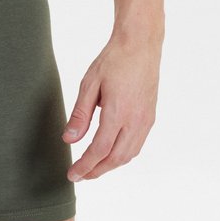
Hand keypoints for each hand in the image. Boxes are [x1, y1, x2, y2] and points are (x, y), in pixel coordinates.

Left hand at [62, 31, 161, 180]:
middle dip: (97, 171)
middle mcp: (135, 121)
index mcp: (118, 112)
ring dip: (110, 165)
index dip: (85, 165)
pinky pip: (137, 145)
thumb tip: (69, 140)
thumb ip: (80, 114)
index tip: (72, 175)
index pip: (99, 150)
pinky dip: (123, 155)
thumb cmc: (113, 60)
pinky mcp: (150, 117)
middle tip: (80, 176)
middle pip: (115, 158)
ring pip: (128, 155)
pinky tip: (111, 153)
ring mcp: (146, 120)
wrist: (141, 45)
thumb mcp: (90, 83)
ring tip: (93, 168)